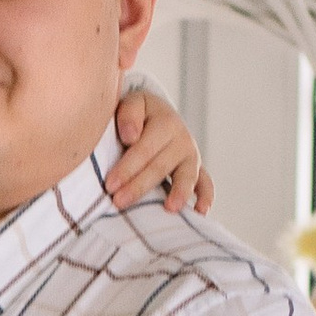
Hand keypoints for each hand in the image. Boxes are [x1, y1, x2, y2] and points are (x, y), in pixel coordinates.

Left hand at [108, 84, 213, 215]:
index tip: (109, 185)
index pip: (145, 148)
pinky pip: (205, 184)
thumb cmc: (138, 114)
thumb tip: (131, 136)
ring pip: (186, 176)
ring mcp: (191, 156)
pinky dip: (205, 197)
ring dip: (179, 192)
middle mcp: (182, 139)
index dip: (127, 167)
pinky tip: (200, 212)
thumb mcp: (132, 103)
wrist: (155, 116)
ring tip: (170, 208)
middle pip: (160, 166)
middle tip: (119, 202)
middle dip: (139, 185)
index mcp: (166, 122)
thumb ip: (129, 114)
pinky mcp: (196, 170)